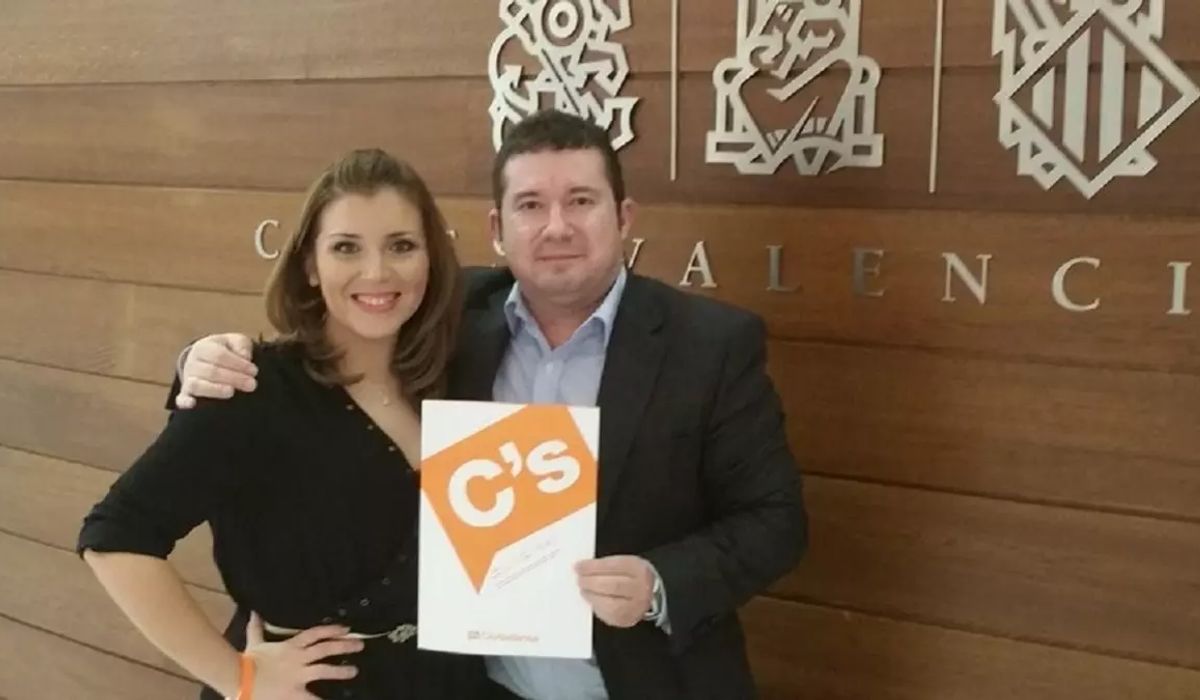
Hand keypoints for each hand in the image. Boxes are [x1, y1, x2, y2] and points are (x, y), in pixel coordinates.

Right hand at [176, 333, 257, 408]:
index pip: (219, 355)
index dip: (238, 364)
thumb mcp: (236, 342)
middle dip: (234, 378)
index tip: (254, 371)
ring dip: (215, 389)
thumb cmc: (227, 351)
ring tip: (231, 392)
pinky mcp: (186, 394)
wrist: (208, 360)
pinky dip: (185, 402)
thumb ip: (241, 346)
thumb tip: (245, 356)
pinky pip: (182, 399)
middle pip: (211, 371)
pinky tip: (193, 404)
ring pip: (197, 385)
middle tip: (252, 385)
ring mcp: (187, 379)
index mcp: (203, 347)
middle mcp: (192, 363)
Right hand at [242, 611, 361, 699]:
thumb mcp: (255, 643)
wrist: (240, 680)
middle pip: (325, 649)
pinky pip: (313, 698)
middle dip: (343, 646)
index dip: (331, 629)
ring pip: (324, 670)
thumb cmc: (247, 662)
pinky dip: (323, 699)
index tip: (346, 628)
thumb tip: (254, 613)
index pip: (315, 634)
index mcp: (290, 646)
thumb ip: (257, 628)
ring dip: (340, 670)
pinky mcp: (294, 693)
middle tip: (360, 644)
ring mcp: (298, 676)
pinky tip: (337, 699)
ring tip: (353, 670)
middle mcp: (298, 659)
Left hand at [575, 555, 654, 627]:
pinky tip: (592, 600)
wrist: (648, 594)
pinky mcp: (627, 620)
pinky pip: (609, 616)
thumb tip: (583, 568)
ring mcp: (636, 607)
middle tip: (580, 579)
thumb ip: (605, 565)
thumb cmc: (632, 577)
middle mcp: (641, 589)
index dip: (593, 567)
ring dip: (592, 596)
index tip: (579, 566)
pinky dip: (596, 607)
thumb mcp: (624, 564)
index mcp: (640, 570)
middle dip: (591, 582)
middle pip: (613, 585)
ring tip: (584, 589)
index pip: (614, 567)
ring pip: (611, 604)